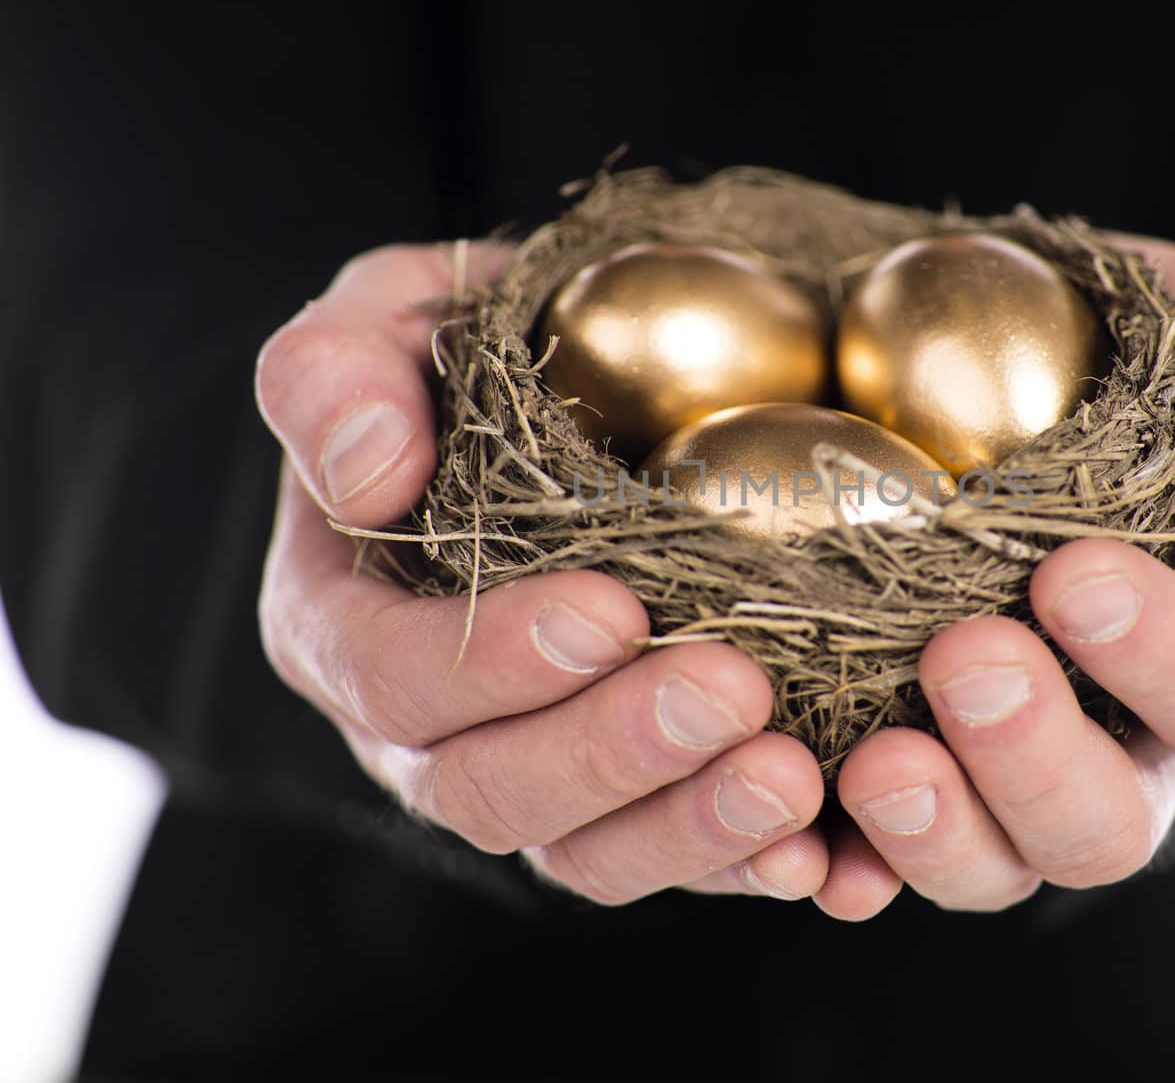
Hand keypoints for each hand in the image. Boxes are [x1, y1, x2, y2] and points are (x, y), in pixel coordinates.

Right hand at [255, 244, 827, 904]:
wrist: (566, 406)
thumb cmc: (466, 359)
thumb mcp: (383, 321)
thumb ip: (335, 373)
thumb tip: (366, 472)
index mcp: (344, 628)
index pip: (393, 674)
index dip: (492, 662)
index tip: (610, 611)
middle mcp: (422, 735)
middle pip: (491, 792)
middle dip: (612, 752)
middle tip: (730, 690)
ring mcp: (528, 781)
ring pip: (584, 854)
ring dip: (690, 826)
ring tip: (793, 777)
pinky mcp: (625, 807)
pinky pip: (673, 865)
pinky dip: (745, 867)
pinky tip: (825, 852)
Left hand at [817, 237, 1174, 918]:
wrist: (935, 348)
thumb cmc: (1090, 339)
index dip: (1162, 653)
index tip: (1069, 575)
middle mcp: (1122, 736)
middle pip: (1112, 823)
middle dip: (1039, 758)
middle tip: (962, 659)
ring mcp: (1003, 774)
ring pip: (997, 866)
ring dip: (941, 834)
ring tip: (873, 764)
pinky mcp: (899, 777)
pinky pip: (874, 858)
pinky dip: (842, 864)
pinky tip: (796, 847)